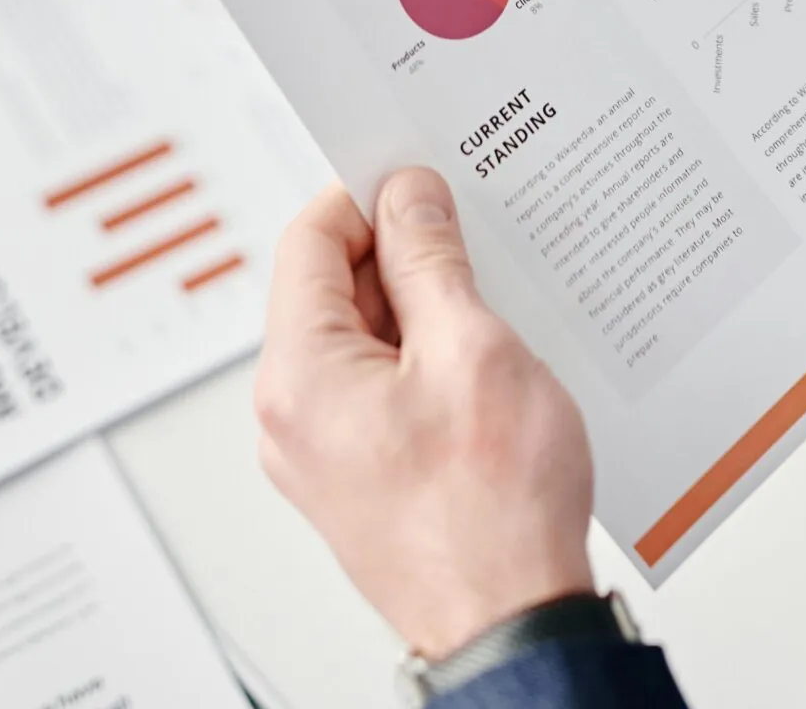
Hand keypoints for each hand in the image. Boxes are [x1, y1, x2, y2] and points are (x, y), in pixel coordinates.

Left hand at [255, 173, 594, 658]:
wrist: (512, 626)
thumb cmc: (492, 512)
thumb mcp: (470, 349)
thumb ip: (430, 259)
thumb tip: (408, 196)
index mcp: (299, 377)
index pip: (309, 241)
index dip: (368, 196)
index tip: (423, 179)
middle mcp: (293, 417)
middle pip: (331, 287)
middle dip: (403, 251)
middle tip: (471, 233)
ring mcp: (323, 454)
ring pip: (363, 337)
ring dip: (423, 305)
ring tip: (490, 300)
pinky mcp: (361, 477)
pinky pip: (381, 385)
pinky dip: (427, 355)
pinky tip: (486, 355)